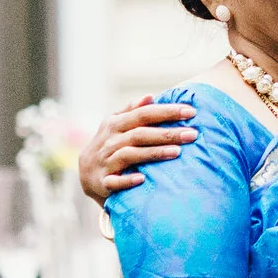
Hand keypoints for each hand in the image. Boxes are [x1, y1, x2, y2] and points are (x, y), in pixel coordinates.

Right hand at [78, 96, 197, 199]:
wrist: (85, 173)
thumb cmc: (109, 144)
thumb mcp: (115, 124)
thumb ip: (132, 110)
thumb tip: (150, 96)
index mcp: (115, 123)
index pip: (144, 114)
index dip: (167, 111)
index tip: (191, 112)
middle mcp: (110, 141)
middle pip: (140, 134)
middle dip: (167, 133)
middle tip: (192, 134)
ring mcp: (106, 161)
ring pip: (130, 154)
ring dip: (154, 153)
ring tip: (177, 152)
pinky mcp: (103, 181)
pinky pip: (115, 181)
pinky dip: (127, 180)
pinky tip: (143, 179)